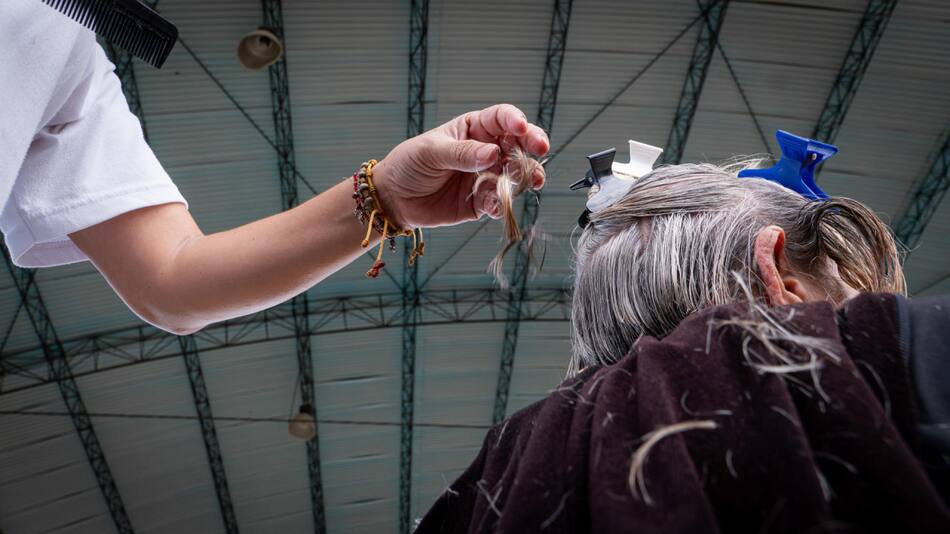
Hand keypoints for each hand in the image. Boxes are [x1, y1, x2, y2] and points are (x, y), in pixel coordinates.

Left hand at [372, 104, 549, 227]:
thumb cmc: (409, 164)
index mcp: (473, 129)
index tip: (521, 128)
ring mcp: (485, 176)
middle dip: (532, 145)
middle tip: (540, 150)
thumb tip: (492, 154)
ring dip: (524, 177)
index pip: (501, 118)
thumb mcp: (431, 152)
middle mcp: (485, 151)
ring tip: (531, 181)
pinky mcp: (481, 202)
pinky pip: (498, 202)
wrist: (394, 198)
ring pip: (515, 174)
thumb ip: (462, 153)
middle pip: (517, 144)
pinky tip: (496, 206)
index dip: (514, 120)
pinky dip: (501, 205)